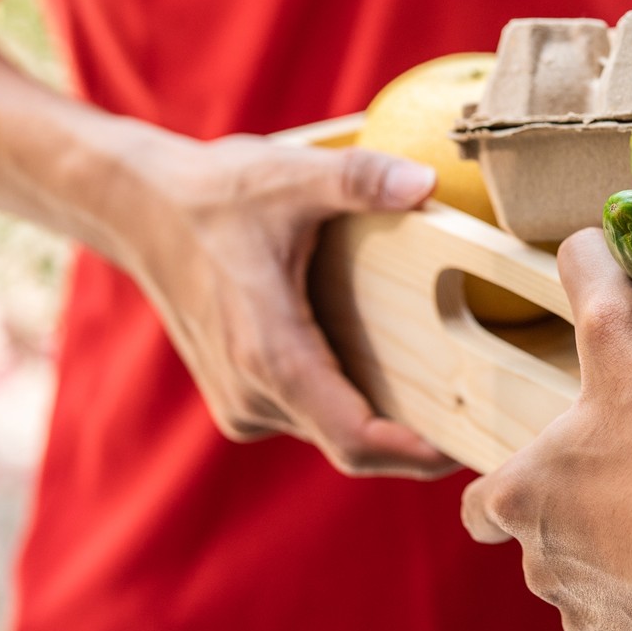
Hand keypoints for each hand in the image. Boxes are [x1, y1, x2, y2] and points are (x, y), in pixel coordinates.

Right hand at [125, 134, 457, 477]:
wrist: (140, 208)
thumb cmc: (217, 193)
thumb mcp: (292, 175)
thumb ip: (361, 180)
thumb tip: (426, 183)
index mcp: (269, 355)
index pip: (352, 437)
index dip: (413, 455)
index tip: (469, 449)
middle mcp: (253, 394)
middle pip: (351, 446)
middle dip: (416, 446)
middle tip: (491, 428)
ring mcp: (243, 401)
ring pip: (331, 433)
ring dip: (387, 426)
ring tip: (462, 401)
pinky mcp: (242, 395)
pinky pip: (311, 416)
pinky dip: (355, 407)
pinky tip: (403, 378)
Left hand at [461, 229, 631, 630]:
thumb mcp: (629, 336)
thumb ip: (595, 278)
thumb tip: (580, 239)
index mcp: (525, 497)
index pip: (482, 502)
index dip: (506, 484)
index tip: (538, 470)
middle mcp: (544, 567)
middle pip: (547, 543)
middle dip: (585, 519)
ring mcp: (593, 620)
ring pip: (596, 588)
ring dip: (630, 562)